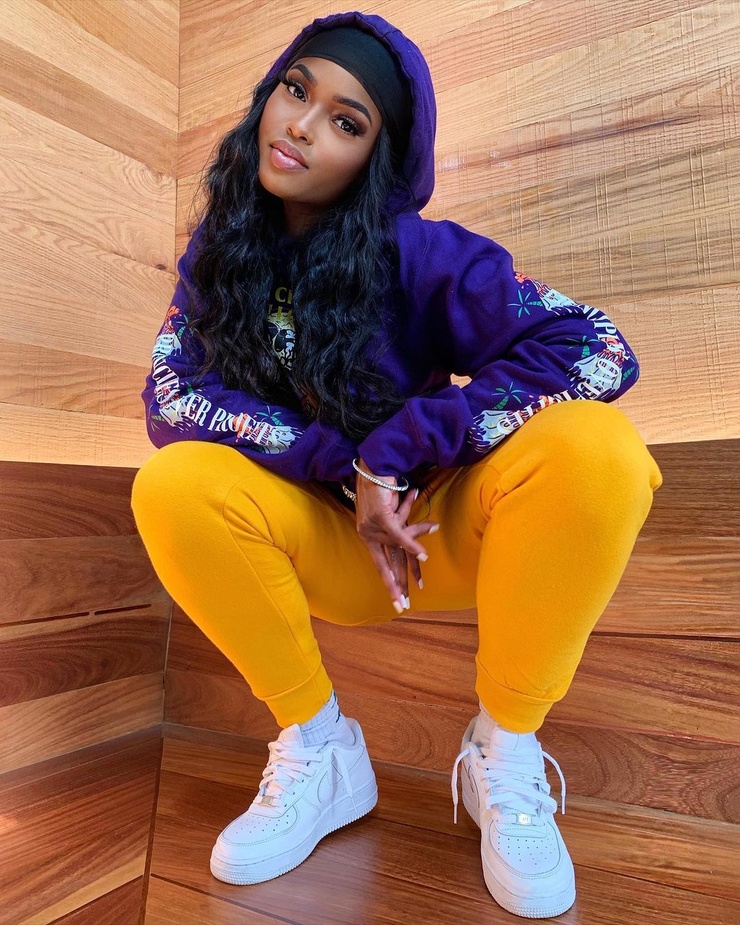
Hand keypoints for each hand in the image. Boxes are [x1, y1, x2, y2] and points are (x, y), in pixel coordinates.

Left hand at [354, 458, 438, 612]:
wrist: (374, 466)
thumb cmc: (383, 487)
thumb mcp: (393, 512)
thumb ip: (404, 527)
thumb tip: (423, 533)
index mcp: (368, 536)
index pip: (380, 565)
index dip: (389, 584)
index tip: (396, 601)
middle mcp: (368, 534)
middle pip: (386, 566)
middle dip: (395, 587)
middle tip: (402, 606)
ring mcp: (372, 527)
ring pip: (397, 550)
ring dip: (413, 559)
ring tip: (421, 579)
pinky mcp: (381, 517)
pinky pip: (399, 536)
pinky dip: (413, 545)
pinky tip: (423, 557)